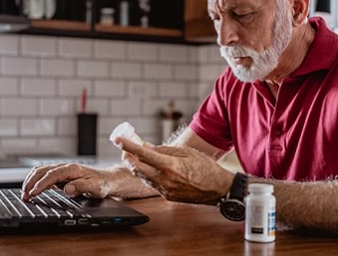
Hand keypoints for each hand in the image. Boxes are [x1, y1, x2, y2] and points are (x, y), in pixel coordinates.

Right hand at [21, 163, 112, 200]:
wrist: (106, 180)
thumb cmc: (101, 183)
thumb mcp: (95, 187)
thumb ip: (82, 187)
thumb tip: (68, 188)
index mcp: (72, 169)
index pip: (53, 174)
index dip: (42, 183)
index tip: (34, 192)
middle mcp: (65, 167)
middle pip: (43, 170)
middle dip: (31, 182)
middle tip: (24, 196)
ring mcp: (61, 170)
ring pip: (41, 172)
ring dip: (30, 181)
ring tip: (24, 194)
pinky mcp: (60, 175)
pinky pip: (43, 175)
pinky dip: (34, 181)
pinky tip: (31, 190)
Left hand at [116, 137, 233, 204]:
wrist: (218, 189)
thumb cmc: (206, 168)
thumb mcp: (187, 152)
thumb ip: (165, 150)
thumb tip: (147, 146)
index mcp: (170, 166)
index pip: (143, 154)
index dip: (128, 146)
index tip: (118, 140)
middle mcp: (165, 180)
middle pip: (137, 169)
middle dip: (128, 158)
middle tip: (124, 149)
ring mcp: (166, 190)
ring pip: (143, 178)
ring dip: (137, 167)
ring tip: (135, 157)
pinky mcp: (168, 196)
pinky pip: (152, 184)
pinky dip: (147, 175)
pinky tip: (149, 168)